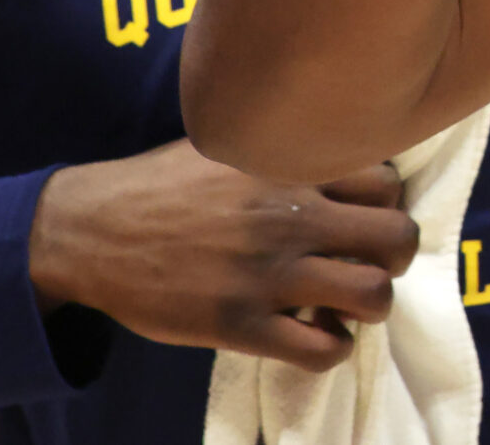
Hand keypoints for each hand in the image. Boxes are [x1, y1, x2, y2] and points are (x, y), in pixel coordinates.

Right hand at [28, 139, 419, 372]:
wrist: (91, 230)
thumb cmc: (162, 183)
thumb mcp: (231, 141)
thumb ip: (285, 145)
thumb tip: (333, 142)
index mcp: (289, 169)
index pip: (387, 182)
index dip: (385, 204)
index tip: (362, 216)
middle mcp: (289, 219)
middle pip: (397, 237)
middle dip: (395, 255)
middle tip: (368, 262)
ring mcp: (267, 274)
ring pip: (372, 295)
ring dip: (372, 305)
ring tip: (345, 303)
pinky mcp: (239, 324)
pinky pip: (320, 349)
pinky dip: (333, 348)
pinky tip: (315, 336)